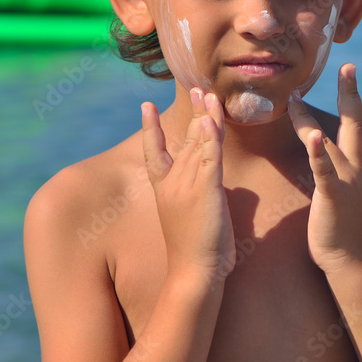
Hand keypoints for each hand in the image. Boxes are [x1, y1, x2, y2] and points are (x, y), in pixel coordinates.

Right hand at [141, 89, 235, 285]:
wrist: (194, 273)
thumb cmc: (196, 252)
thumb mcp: (192, 217)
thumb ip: (200, 196)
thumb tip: (216, 187)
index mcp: (165, 190)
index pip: (153, 152)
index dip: (150, 128)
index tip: (145, 106)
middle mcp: (173, 183)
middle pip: (183, 139)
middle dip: (191, 112)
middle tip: (196, 88)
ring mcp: (188, 185)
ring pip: (198, 142)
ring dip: (205, 115)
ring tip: (207, 94)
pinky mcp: (205, 190)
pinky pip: (209, 156)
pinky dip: (209, 136)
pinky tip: (210, 119)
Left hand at [288, 63, 361, 274]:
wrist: (354, 266)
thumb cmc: (348, 234)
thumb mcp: (354, 200)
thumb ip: (349, 181)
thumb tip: (342, 171)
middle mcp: (361, 171)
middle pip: (359, 124)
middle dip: (352, 94)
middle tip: (348, 66)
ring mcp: (349, 181)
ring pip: (334, 139)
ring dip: (315, 115)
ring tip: (299, 93)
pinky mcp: (333, 195)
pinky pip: (323, 168)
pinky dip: (316, 150)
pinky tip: (310, 134)